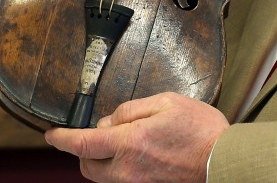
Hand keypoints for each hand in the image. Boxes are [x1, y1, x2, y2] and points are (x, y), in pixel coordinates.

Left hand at [44, 92, 229, 182]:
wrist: (225, 162)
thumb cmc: (200, 130)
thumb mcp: (164, 102)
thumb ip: (130, 110)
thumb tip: (109, 121)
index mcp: (130, 143)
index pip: (82, 144)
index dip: (61, 139)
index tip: (51, 135)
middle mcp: (129, 170)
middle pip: (87, 167)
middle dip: (82, 152)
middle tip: (92, 135)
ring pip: (103, 178)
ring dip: (100, 162)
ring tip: (118, 143)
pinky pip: (122, 182)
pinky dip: (119, 169)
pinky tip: (135, 155)